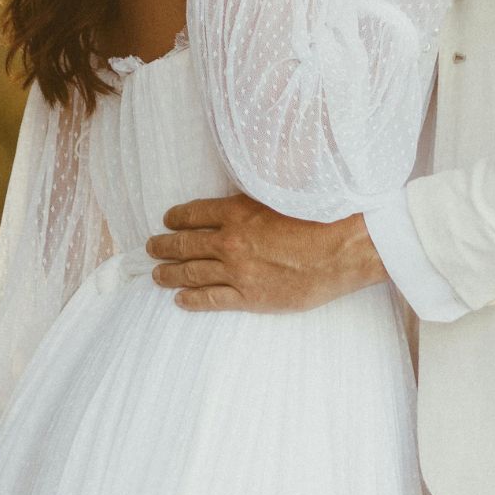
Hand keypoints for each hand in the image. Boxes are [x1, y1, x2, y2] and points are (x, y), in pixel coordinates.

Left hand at [144, 194, 387, 311]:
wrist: (342, 249)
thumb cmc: (320, 217)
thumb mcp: (281, 194)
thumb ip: (254, 199)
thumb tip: (240, 198)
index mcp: (238, 211)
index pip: (195, 213)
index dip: (177, 217)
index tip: (167, 219)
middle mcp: (230, 240)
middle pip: (186, 243)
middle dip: (164, 245)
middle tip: (151, 247)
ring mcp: (237, 271)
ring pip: (192, 272)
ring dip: (170, 273)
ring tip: (157, 275)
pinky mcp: (249, 297)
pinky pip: (211, 299)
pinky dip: (192, 299)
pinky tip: (180, 300)